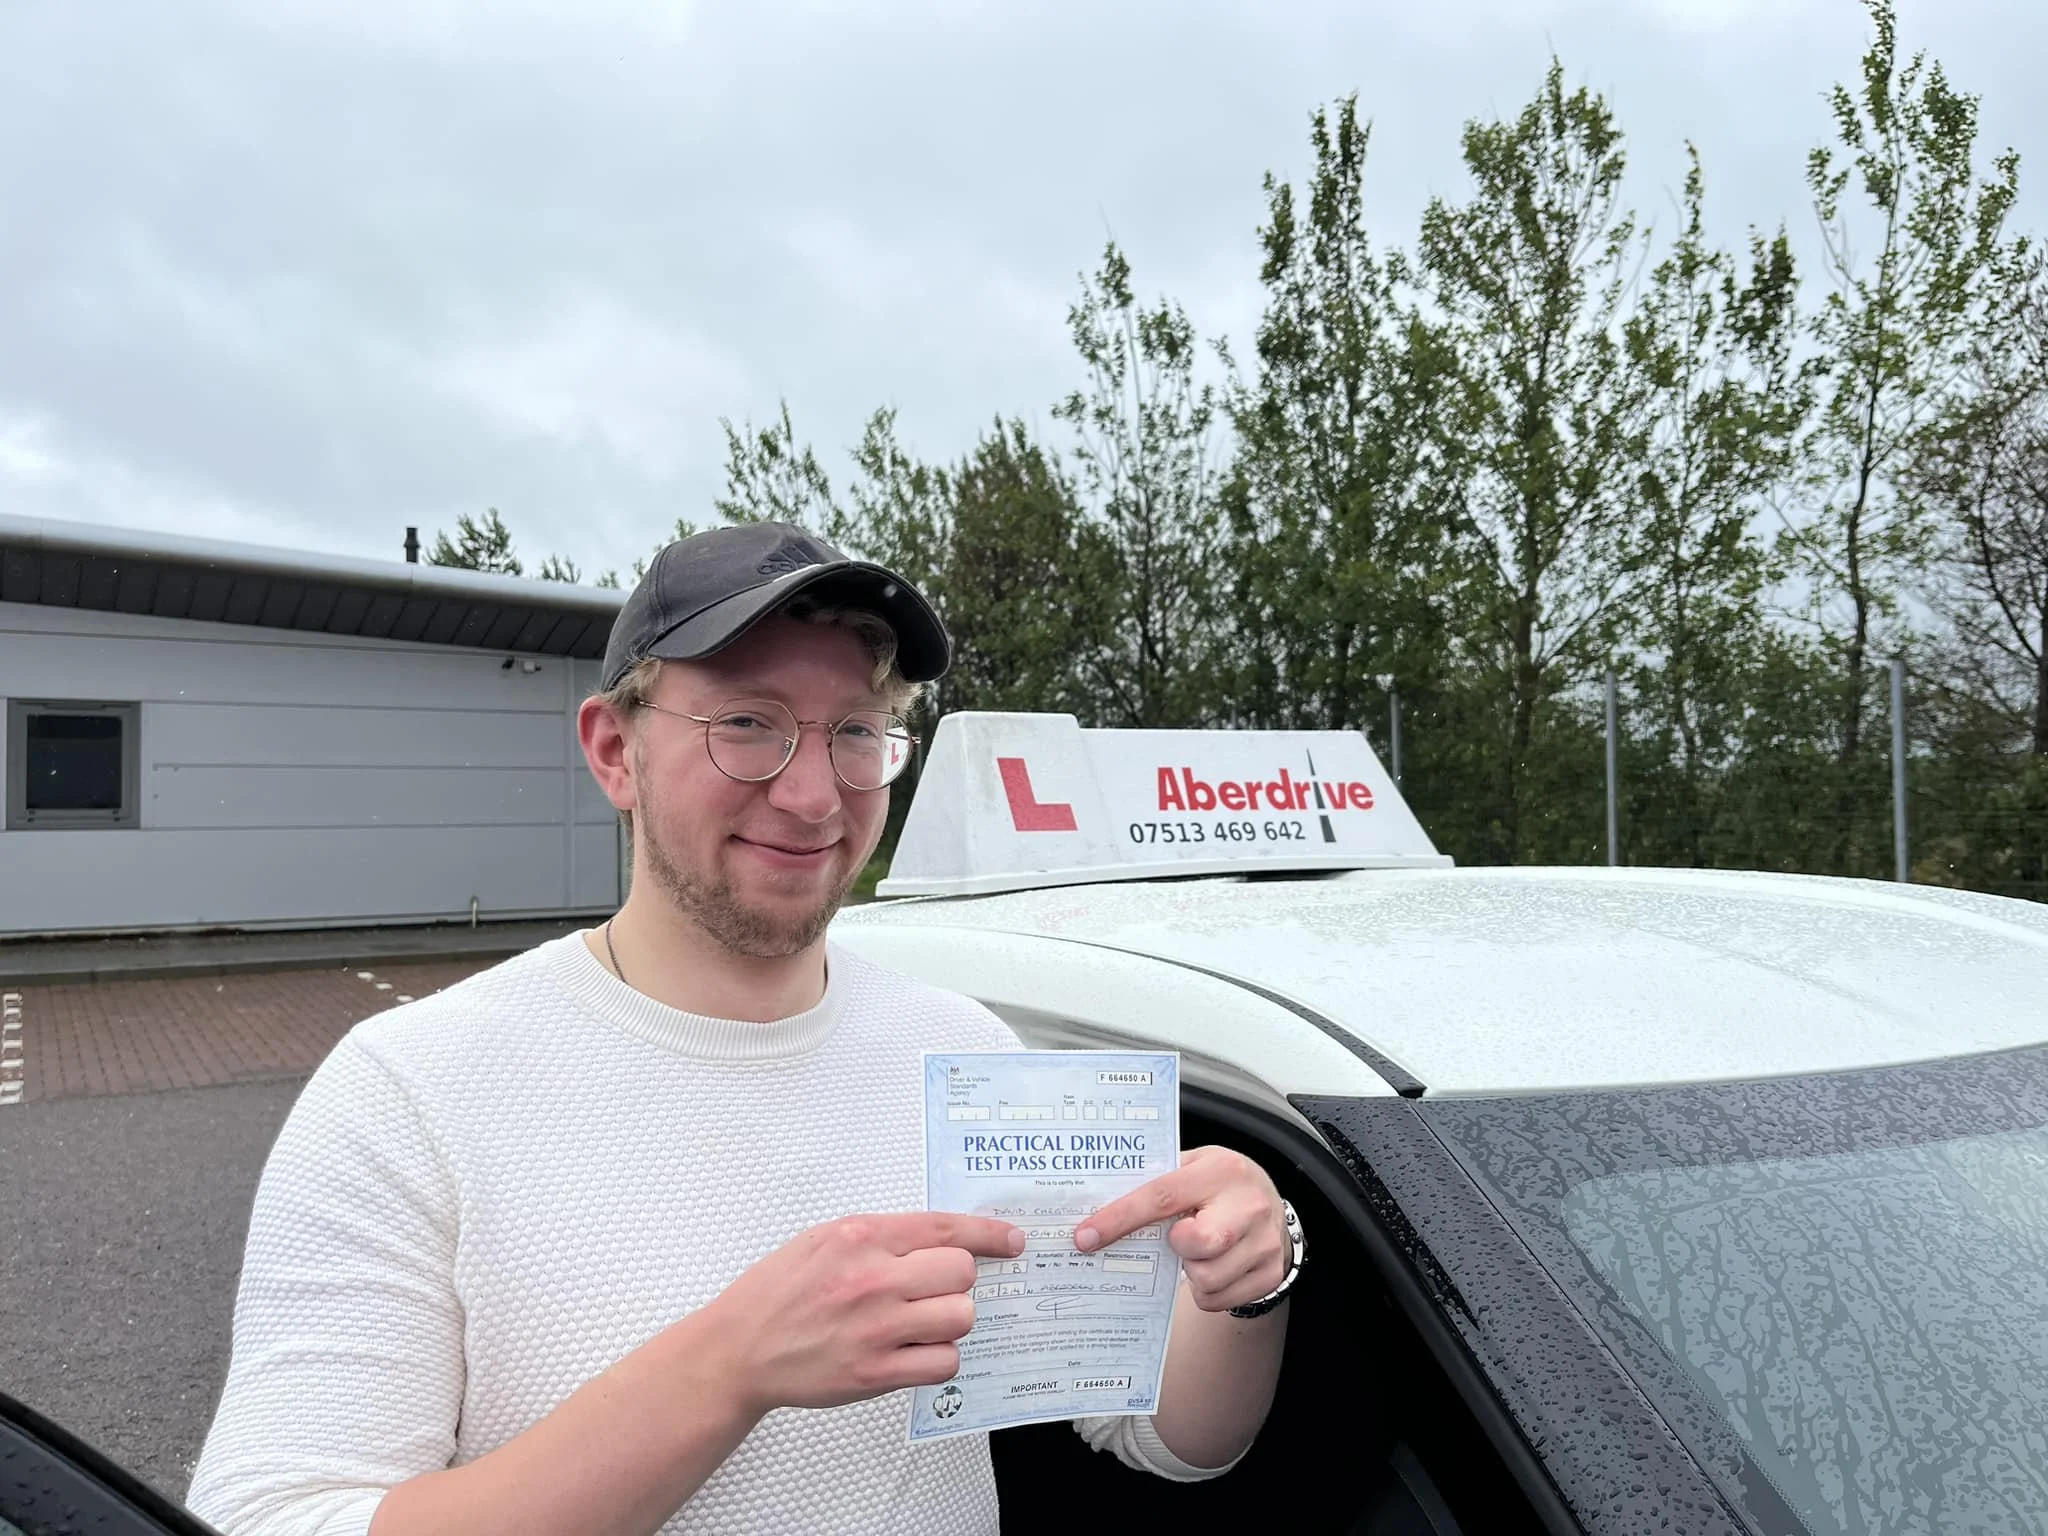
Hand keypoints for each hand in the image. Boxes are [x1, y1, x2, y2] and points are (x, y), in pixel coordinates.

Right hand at [702, 1212, 1025, 1414]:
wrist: (739, 1349)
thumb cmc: (778, 1292)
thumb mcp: (823, 1240)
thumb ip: (880, 1236)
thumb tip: (938, 1237)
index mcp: (862, 1237)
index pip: (945, 1228)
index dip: (989, 1234)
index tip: (1011, 1241)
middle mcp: (873, 1278)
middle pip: (962, 1273)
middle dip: (954, 1281)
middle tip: (930, 1291)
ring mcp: (877, 1328)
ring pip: (961, 1317)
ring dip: (950, 1320)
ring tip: (921, 1323)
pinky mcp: (877, 1372)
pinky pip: (944, 1363)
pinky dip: (939, 1358)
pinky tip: (915, 1352)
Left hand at [1074, 1147, 1287, 1313]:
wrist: (1273, 1206)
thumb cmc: (1220, 1185)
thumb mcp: (1196, 1166)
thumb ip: (1159, 1180)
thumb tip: (1097, 1206)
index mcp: (1221, 1170)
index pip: (1162, 1196)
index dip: (1120, 1218)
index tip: (1086, 1237)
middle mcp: (1249, 1205)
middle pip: (1196, 1243)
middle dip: (1177, 1247)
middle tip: (1180, 1237)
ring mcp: (1265, 1243)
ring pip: (1206, 1278)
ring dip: (1190, 1271)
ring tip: (1198, 1252)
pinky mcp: (1269, 1275)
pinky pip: (1219, 1300)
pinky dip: (1206, 1290)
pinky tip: (1213, 1267)